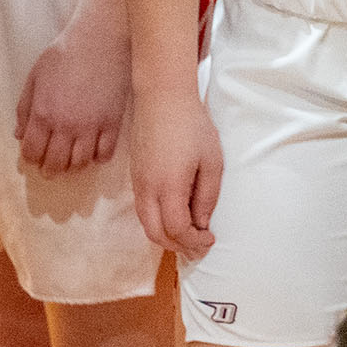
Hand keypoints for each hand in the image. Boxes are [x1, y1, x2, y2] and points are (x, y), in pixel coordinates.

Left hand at [14, 11, 129, 177]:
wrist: (101, 38)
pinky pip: (105, 154)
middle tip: (51, 168)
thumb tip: (19, 134)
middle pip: (55, 164)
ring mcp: (91, 126)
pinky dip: (98, 158)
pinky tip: (94, 151)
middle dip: (50, 170)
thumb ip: (24, 108)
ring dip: (73, 166)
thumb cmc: (64, 53)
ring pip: (80, 163)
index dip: (31, 159)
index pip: (32, 152)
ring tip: (72, 160)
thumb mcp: (34, 78)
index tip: (34, 157)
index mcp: (43, 114)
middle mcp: (65, 125)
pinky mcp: (113, 123)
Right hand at [129, 88, 222, 260]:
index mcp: (169, 186)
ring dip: (166, 237)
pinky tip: (173, 219)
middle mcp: (148, 190)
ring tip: (187, 237)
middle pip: (156, 234)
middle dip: (178, 246)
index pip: (177, 229)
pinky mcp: (135, 178)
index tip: (210, 238)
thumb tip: (200, 223)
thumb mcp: (211, 162)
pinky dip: (157, 223)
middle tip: (198, 248)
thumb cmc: (192, 126)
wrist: (162, 99)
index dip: (194, 241)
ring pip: (146, 225)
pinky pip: (143, 211)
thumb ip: (206, 196)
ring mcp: (138, 184)